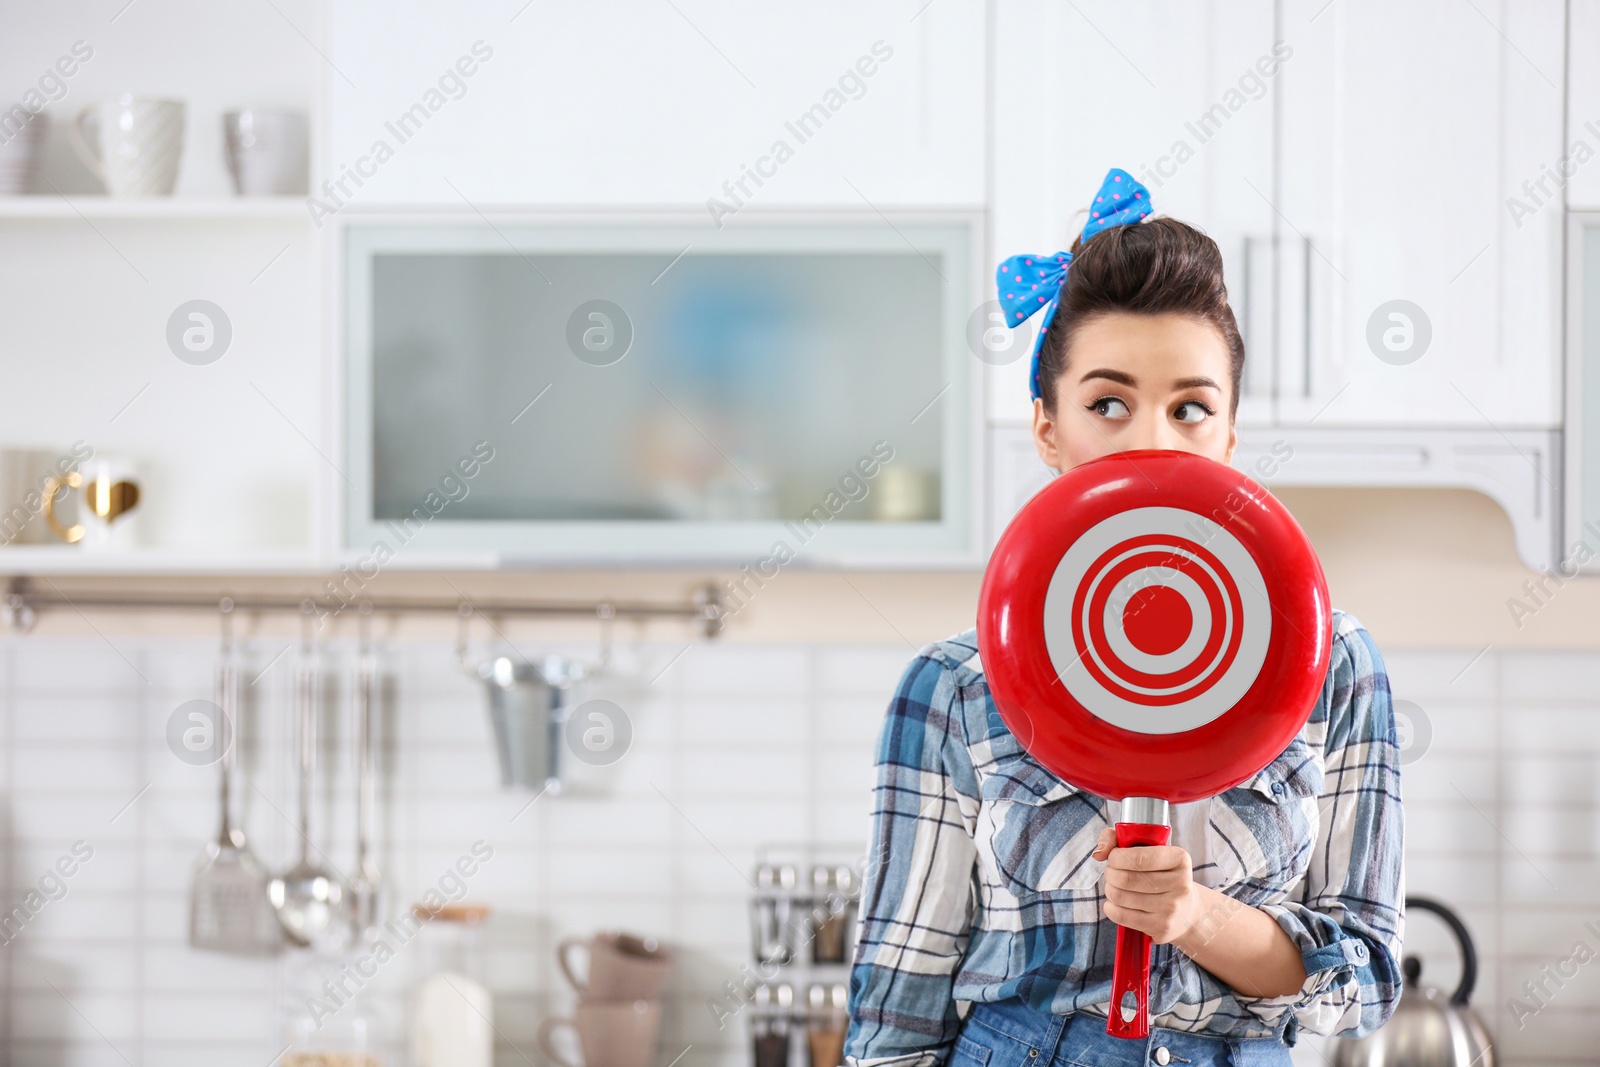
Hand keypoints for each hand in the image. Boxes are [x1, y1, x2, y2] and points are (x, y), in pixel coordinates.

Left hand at [1091, 826, 1201, 944]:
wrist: (1187, 910)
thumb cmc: (1160, 873)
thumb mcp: (1149, 848)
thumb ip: (1118, 838)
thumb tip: (1099, 853)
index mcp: (1179, 859)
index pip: (1138, 857)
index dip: (1116, 857)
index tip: (1114, 857)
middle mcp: (1180, 884)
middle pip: (1125, 878)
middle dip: (1110, 873)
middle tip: (1112, 872)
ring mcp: (1171, 908)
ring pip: (1120, 896)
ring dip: (1110, 889)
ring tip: (1116, 887)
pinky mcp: (1161, 927)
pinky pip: (1121, 915)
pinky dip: (1110, 907)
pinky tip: (1116, 903)